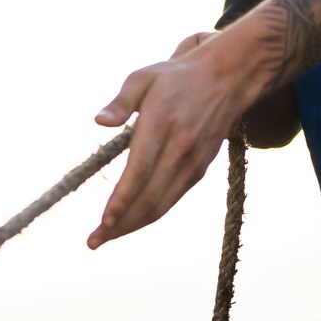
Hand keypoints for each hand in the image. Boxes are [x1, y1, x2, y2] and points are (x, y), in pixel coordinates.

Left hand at [88, 35, 249, 249]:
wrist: (226, 79)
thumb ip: (120, 102)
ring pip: (161, 205)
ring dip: (133, 226)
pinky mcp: (199, 169)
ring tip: (106, 237)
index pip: (139, 173)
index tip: (102, 222)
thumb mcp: (144, 78)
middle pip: (148, 198)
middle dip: (120, 225)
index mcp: (161, 126)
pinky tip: (132, 221)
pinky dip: (151, 215)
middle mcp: (179, 150)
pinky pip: (172, 199)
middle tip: (93, 241)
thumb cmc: (177, 78)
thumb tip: (99, 122)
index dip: (121, 201)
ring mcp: (192, 163)